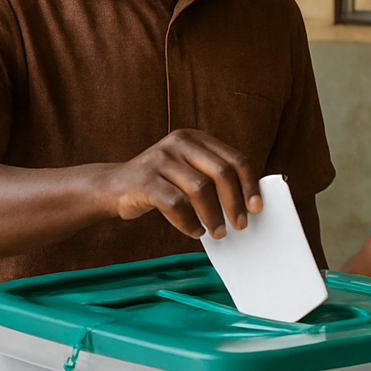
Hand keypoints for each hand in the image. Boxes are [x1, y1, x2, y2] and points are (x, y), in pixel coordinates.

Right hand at [102, 129, 262, 239]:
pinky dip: (188, 222)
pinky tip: (194, 231)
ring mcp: (160, 158)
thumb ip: (213, 178)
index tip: (257, 207)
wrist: (114, 187)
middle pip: (221, 172)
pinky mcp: (145, 179)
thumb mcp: (187, 171)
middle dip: (235, 203)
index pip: (235, 158)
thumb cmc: (160, 185)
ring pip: (200, 189)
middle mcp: (180, 142)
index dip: (250, 184)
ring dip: (213, 216)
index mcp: (196, 138)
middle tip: (240, 225)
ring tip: (217, 233)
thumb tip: (248, 204)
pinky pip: (175, 204)